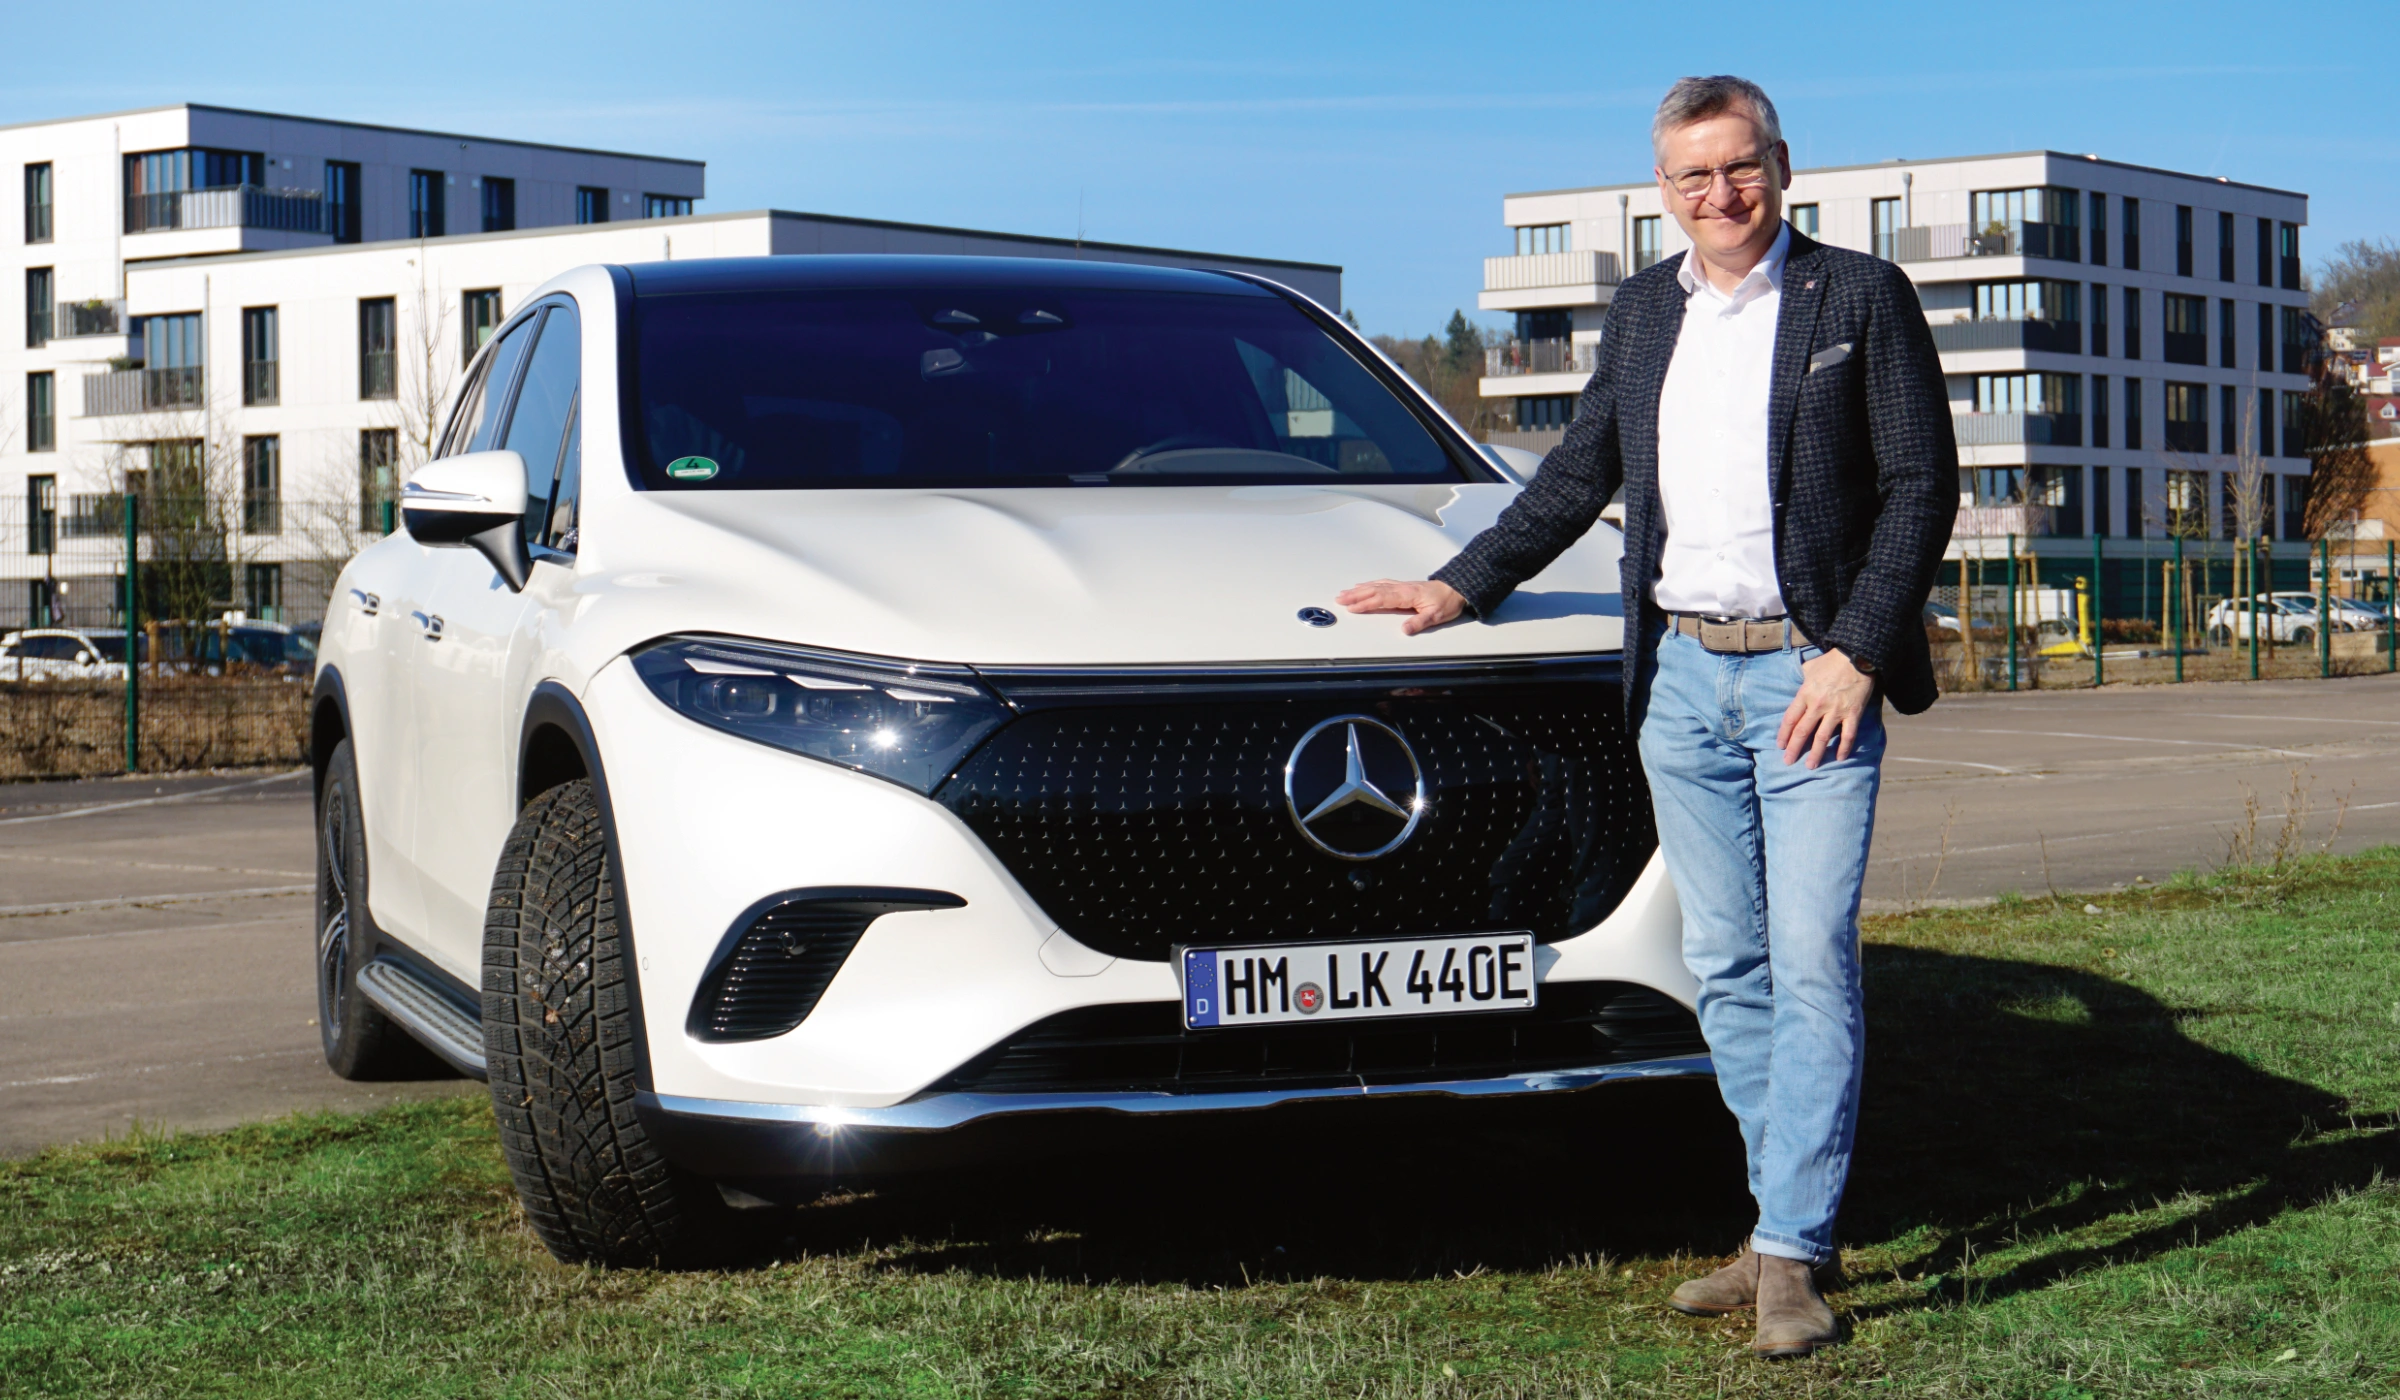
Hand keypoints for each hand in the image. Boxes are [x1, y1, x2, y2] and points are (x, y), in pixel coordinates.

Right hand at [1336, 578, 1465, 634]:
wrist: (1456, 589)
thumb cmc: (1446, 602)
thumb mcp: (1436, 616)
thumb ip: (1419, 623)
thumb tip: (1405, 630)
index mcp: (1407, 595)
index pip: (1381, 599)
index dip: (1366, 603)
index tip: (1352, 607)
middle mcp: (1401, 588)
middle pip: (1374, 590)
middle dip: (1355, 595)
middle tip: (1339, 599)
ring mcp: (1401, 586)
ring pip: (1375, 586)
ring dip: (1359, 590)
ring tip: (1344, 593)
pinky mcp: (1402, 586)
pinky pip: (1381, 583)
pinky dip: (1369, 585)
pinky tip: (1362, 586)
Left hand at [1774, 648, 1874, 768]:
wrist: (1856, 656)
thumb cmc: (1832, 661)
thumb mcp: (1810, 667)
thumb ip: (1803, 678)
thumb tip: (1799, 683)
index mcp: (1805, 694)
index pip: (1790, 719)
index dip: (1784, 734)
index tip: (1780, 745)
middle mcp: (1818, 705)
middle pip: (1802, 731)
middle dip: (1794, 749)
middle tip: (1788, 762)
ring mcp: (1836, 711)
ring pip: (1822, 737)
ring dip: (1816, 753)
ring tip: (1810, 766)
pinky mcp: (1853, 713)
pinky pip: (1848, 735)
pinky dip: (1844, 748)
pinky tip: (1840, 758)